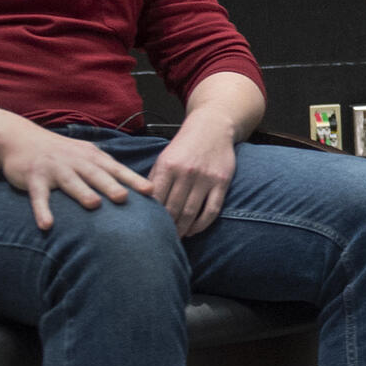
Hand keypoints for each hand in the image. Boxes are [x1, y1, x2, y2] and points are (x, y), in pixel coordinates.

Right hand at [0, 123, 151, 231]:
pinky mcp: (34, 178)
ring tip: (94, 204)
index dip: (133, 179)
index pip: (116, 169)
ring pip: (71, 181)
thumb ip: (106, 170)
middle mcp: (76, 161)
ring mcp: (55, 169)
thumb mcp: (86, 155)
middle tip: (124, 198)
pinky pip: (39, 196)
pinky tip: (46, 225)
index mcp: (92, 157)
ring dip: (82, 192)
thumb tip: (133, 190)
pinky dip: (42, 210)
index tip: (150, 191)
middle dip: (110, 185)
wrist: (21, 139)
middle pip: (96, 174)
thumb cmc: (62, 153)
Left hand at [148, 109, 241, 237]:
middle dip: (167, 227)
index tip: (148, 229)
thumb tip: (143, 205)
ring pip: (191, 212)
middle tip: (162, 238)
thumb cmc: (185, 144)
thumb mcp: (165, 157)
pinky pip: (212, 210)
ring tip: (177, 237)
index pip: (156, 199)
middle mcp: (186, 172)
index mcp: (167, 165)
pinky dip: (202, 224)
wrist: (212, 126)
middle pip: (173, 209)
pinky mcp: (222, 182)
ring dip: (183, 229)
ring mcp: (205, 178)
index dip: (152, 217)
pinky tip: (194, 230)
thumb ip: (155, 179)